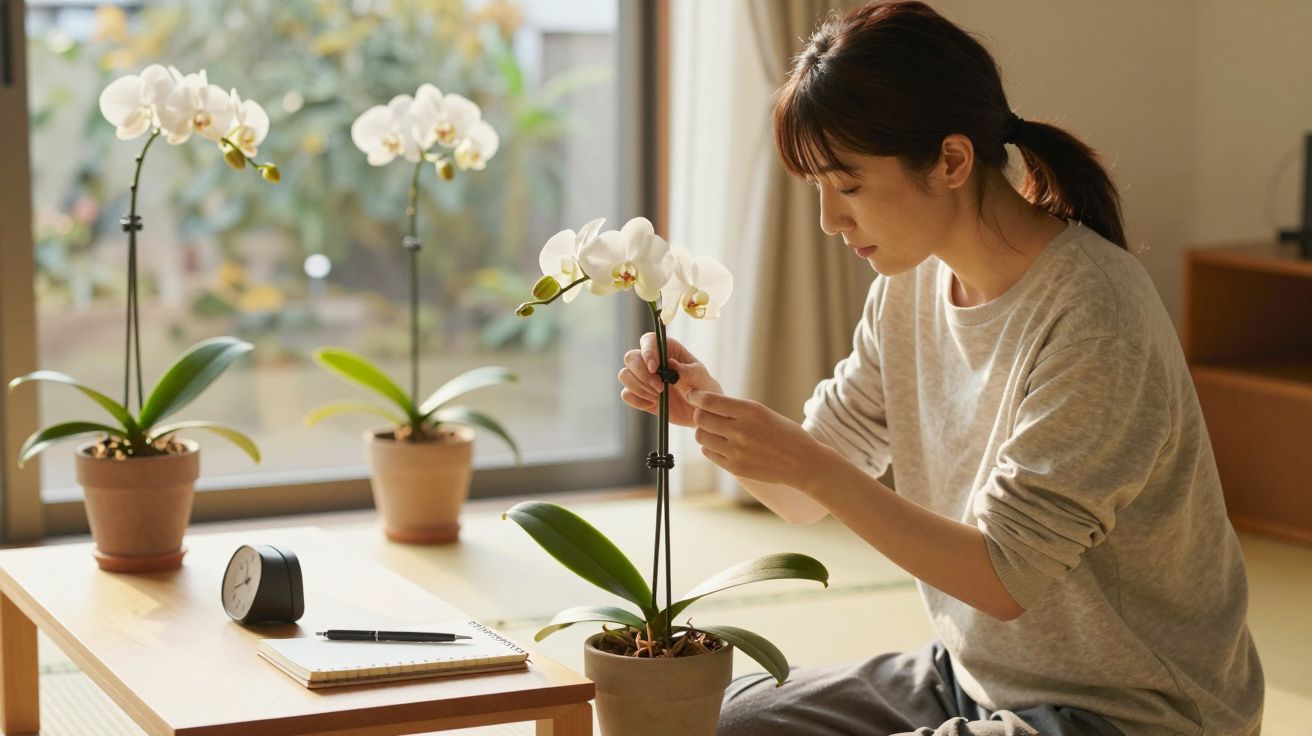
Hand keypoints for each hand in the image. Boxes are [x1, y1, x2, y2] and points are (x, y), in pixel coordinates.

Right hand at [618, 333, 721, 427]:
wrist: (700, 411)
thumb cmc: (703, 388)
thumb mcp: (700, 377)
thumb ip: (686, 371)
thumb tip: (670, 364)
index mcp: (667, 349)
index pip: (648, 341)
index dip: (647, 352)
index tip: (654, 368)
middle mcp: (651, 361)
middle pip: (630, 357)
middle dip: (641, 374)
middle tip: (659, 388)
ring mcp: (643, 378)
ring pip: (624, 375)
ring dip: (638, 387)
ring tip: (657, 396)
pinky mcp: (639, 395)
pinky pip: (626, 395)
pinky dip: (637, 400)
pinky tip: (652, 404)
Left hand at [684, 388, 827, 489]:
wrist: (802, 463)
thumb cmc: (783, 433)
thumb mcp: (762, 412)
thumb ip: (735, 408)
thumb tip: (705, 403)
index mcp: (750, 411)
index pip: (709, 401)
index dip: (696, 397)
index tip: (694, 396)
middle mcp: (741, 430)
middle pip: (700, 419)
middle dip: (700, 414)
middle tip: (706, 414)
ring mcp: (736, 451)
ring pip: (701, 436)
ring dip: (705, 431)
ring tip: (716, 431)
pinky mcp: (734, 467)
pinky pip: (708, 453)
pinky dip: (711, 447)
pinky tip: (723, 444)